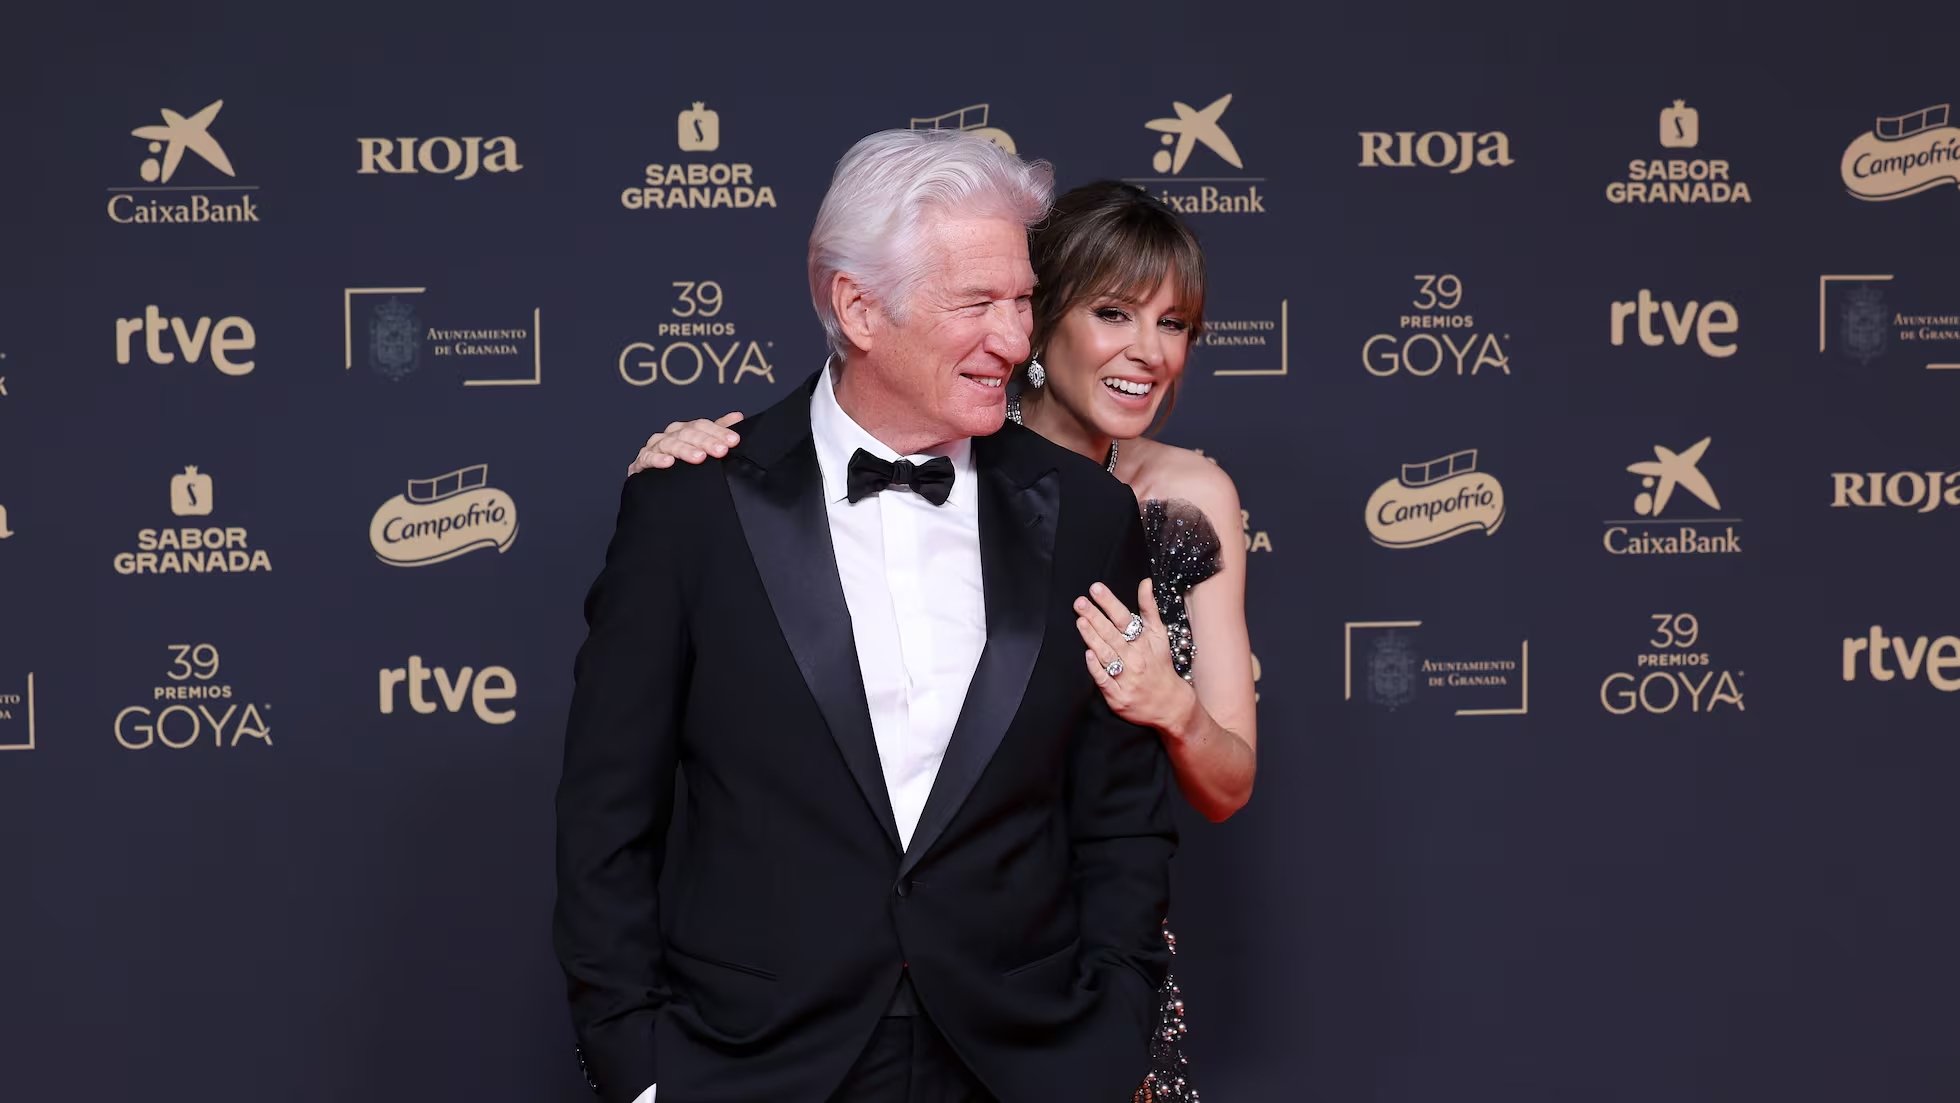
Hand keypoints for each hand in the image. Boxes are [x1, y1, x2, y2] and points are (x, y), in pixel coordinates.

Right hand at [626, 412, 744, 474]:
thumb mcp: (702, 446)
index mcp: (685, 430)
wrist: (655, 482)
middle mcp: (670, 435)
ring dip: (685, 449)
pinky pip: (647, 458)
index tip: (734, 440)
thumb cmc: (681, 461)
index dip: (718, 431)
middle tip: (721, 450)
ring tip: (699, 457)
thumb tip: (738, 417)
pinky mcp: (642, 462)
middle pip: (688, 433)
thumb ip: (718, 431)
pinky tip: (668, 463)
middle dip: (706, 441)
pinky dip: (657, 460)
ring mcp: (655, 447)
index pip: (702, 425)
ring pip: (670, 443)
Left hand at [1075, 579, 1197, 738]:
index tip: (1096, 588)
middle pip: (1112, 634)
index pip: (1124, 618)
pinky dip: (1097, 667)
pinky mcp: (1118, 695)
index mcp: (1143, 642)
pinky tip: (1087, 654)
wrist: (1170, 704)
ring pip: (1107, 655)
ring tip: (1080, 621)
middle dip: (1095, 616)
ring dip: (1092, 637)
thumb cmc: (1161, 665)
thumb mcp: (1159, 635)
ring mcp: (1126, 677)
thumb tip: (1145, 583)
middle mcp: (1135, 658)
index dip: (1109, 603)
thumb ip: (1149, 608)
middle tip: (1080, 602)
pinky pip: (1105, 680)